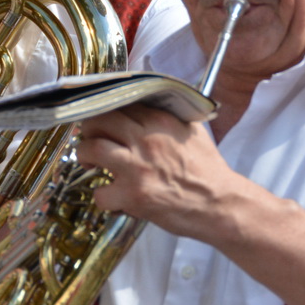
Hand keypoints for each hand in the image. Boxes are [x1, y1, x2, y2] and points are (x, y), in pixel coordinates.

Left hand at [75, 105, 248, 237]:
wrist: (220, 203)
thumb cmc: (208, 170)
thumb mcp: (193, 130)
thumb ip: (169, 115)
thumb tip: (152, 105)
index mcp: (160, 119)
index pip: (119, 101)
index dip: (103, 108)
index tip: (101, 118)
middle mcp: (145, 138)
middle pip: (97, 120)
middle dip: (88, 128)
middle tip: (91, 138)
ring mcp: (137, 166)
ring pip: (90, 148)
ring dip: (85, 156)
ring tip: (91, 163)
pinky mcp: (133, 194)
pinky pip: (100, 193)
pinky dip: (103, 197)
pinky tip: (113, 197)